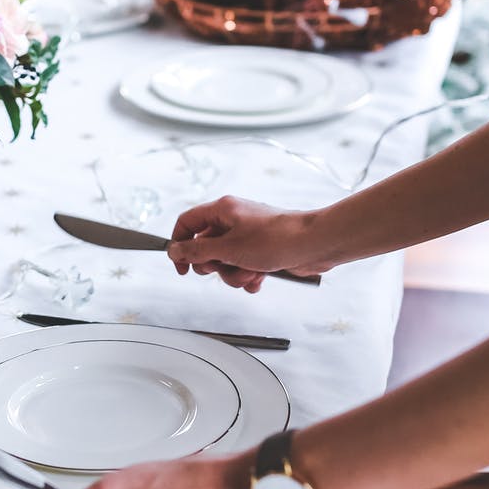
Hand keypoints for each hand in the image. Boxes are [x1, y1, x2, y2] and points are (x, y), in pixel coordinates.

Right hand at [167, 196, 334, 292]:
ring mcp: (248, 237)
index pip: (187, 223)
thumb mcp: (228, 248)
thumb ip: (197, 251)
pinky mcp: (261, 251)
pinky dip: (249, 277)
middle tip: (223, 267)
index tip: (182, 267)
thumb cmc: (276, 239)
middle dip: (214, 266)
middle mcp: (234, 221)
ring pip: (225, 262)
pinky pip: (243, 268)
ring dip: (234, 274)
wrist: (313, 245)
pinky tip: (260, 277)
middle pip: (206, 248)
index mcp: (222, 210)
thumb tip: (174, 250)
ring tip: (250, 272)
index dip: (180, 245)